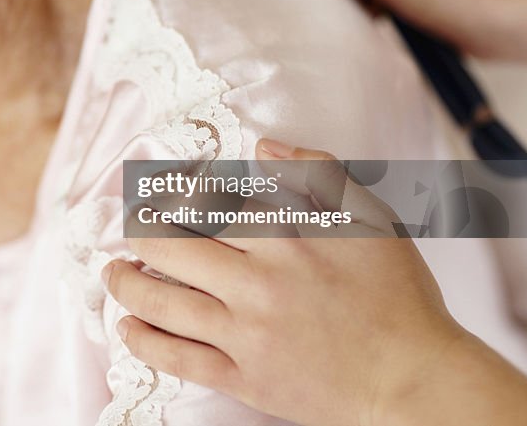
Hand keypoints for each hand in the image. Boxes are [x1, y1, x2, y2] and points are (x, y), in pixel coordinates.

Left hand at [102, 139, 467, 425]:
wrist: (415, 382)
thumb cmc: (398, 298)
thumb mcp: (372, 219)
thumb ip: (319, 173)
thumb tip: (265, 144)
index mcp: (284, 238)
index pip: (207, 202)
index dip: (175, 192)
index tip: (158, 190)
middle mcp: (256, 282)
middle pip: (169, 246)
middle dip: (137, 231)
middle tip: (127, 227)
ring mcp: (246, 333)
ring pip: (162, 300)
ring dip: (125, 283)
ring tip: (112, 273)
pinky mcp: (244, 377)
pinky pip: (179, 359)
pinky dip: (144, 341)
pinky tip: (127, 327)